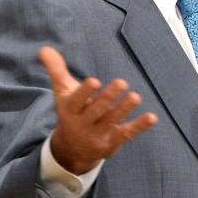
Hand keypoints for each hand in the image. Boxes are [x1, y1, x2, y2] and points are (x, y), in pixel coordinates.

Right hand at [39, 46, 157, 174]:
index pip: (76, 101)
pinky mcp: (112, 142)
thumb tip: (45, 49)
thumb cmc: (72, 112)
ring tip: (136, 97)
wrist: (73, 149)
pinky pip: (126, 133)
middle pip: (96, 110)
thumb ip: (57, 71)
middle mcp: (82, 124)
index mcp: (69, 110)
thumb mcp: (63, 93)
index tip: (94, 81)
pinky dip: (139, 126)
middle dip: (108, 98)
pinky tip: (152, 117)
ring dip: (124, 109)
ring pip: (111, 121)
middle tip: (122, 82)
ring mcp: (97, 134)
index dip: (84, 92)